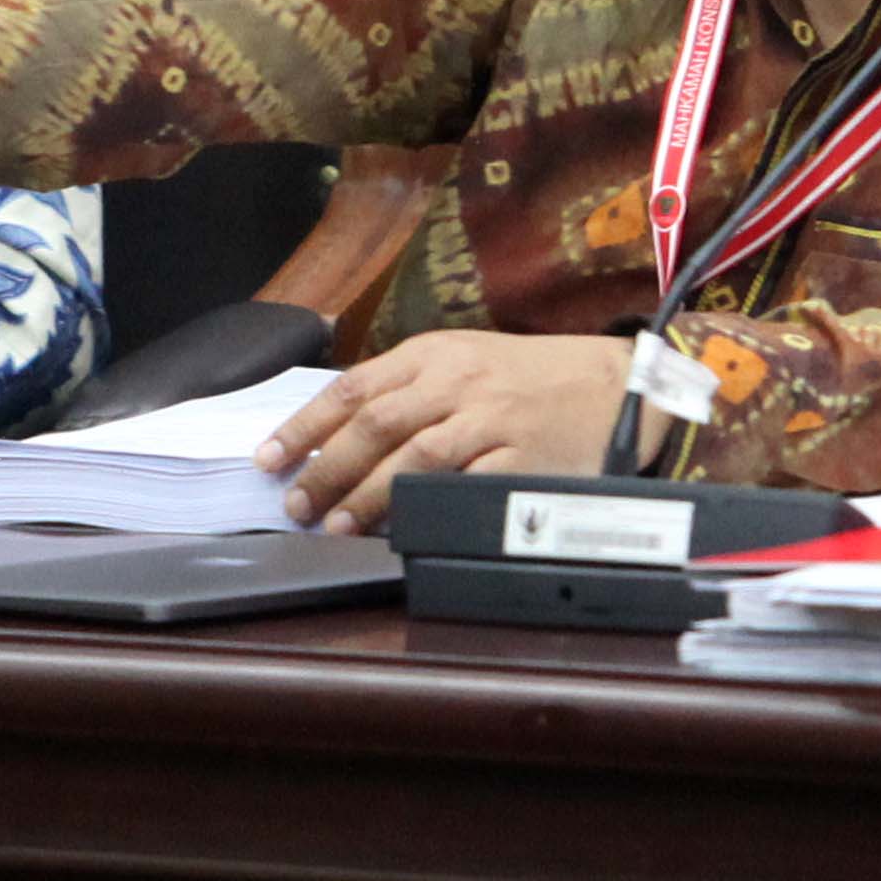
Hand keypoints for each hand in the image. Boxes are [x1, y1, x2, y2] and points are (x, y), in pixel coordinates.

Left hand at [255, 332, 632, 532]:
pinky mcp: (520, 458)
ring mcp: (490, 419)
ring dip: (366, 496)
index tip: (269, 458)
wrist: (611, 383)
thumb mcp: (461, 360)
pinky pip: (463, 485)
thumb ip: (403, 389)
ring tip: (335, 525)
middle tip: (296, 503)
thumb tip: (332, 435)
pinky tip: (400, 527)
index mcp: (434, 352)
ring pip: (413, 458)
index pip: (353, 389)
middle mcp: (458, 381)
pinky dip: (426, 507)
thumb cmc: (526, 376)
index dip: (305, 426)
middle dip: (326, 469)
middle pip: (375, 425)